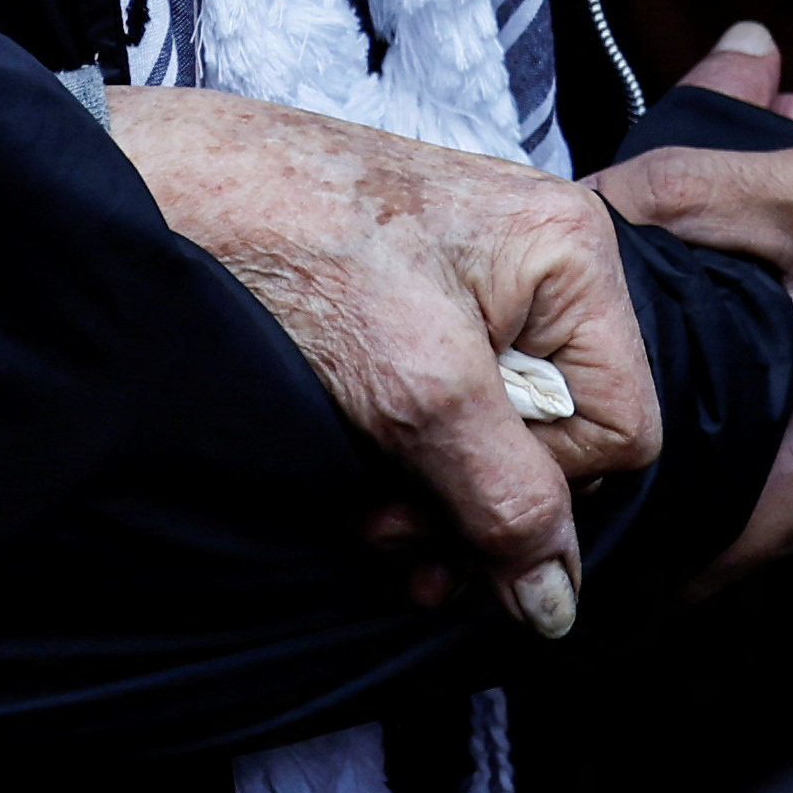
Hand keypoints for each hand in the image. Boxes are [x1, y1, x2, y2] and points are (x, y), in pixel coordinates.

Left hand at [97, 86, 662, 636]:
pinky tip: (364, 491)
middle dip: (478, 505)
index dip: (544, 487)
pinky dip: (412, 467)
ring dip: (439, 502)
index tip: (458, 502)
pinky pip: (454, 417)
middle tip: (395, 537)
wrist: (170, 191)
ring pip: (501, 441)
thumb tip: (558, 601)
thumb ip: (503, 498)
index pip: (622, 428)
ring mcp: (481, 286)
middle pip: (562, 442)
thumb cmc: (296, 244)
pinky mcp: (422, 311)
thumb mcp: (418, 391)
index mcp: (573, 254)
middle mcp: (543, 266)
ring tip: (370, 519)